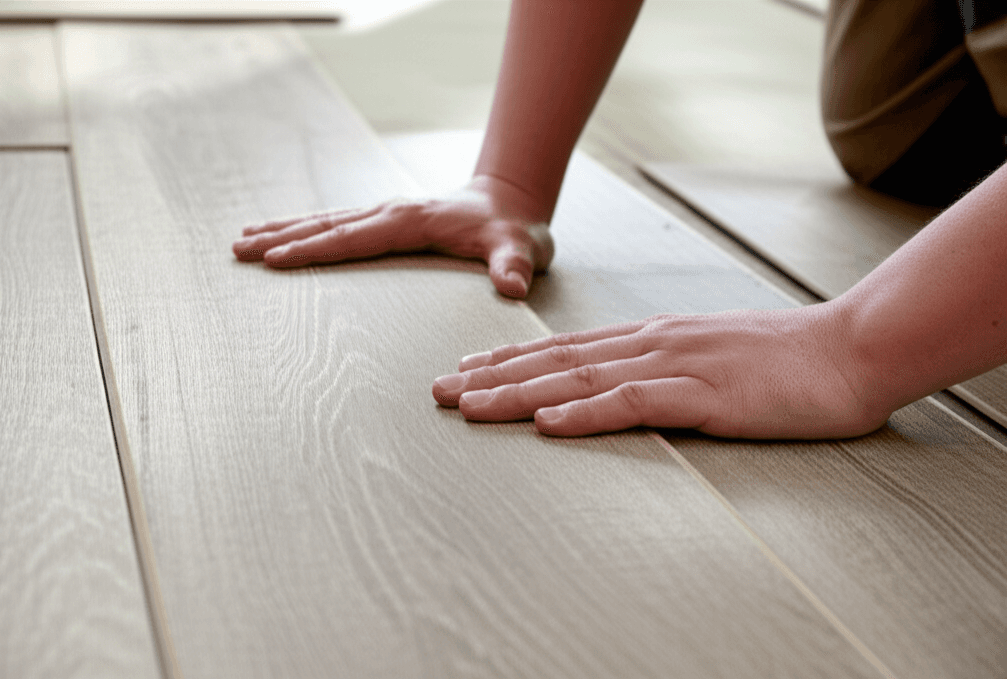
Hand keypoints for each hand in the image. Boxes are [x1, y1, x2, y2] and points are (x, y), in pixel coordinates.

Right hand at [232, 175, 553, 297]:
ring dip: (284, 231)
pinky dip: (304, 230)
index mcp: (413, 221)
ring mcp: (385, 213)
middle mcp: (391, 212)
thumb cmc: (514, 229)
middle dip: (281, 238)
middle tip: (238, 250)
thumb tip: (513, 286)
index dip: (316, 250)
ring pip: (325, 221)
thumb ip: (516, 265)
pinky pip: (336, 225)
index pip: (355, 237)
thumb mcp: (523, 248)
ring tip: (242, 241)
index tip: (276, 259)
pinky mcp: (384, 221)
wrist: (511, 202)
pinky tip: (280, 237)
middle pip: (327, 226)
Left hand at [432, 305, 891, 438]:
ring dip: (520, 392)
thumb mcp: (711, 358)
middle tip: (441, 389)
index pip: (567, 347)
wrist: (849, 350)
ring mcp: (677, 365)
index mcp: (654, 337)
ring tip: (470, 404)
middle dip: (494, 375)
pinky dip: (587, 411)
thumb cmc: (784, 360)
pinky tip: (549, 420)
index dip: (512, 359)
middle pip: (557, 359)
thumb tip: (624, 386)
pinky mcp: (706, 395)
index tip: (468, 369)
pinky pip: (635, 403)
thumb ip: (666, 369)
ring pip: (580, 377)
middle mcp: (652, 343)